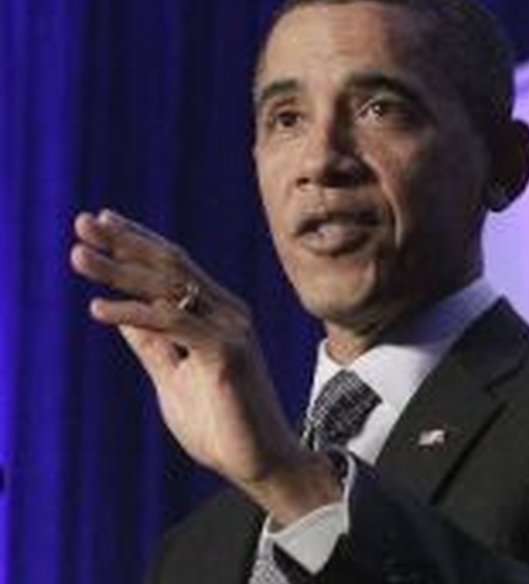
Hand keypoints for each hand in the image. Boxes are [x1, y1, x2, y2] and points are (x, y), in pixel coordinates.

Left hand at [70, 209, 339, 521]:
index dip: (137, 241)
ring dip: (120, 270)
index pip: (175, 266)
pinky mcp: (228, 352)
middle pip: (171, 266)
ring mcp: (231, 330)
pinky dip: (134, 313)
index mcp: (218, 314)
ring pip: (170, 288)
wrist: (260, 462)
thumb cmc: (221, 425)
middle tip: (82, 222)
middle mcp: (228, 313)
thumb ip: (153, 343)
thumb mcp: (173, 378)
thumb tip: (121, 311)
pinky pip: (174, 324)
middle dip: (124, 243)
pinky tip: (97, 308)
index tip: (99, 221)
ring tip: (79, 256)